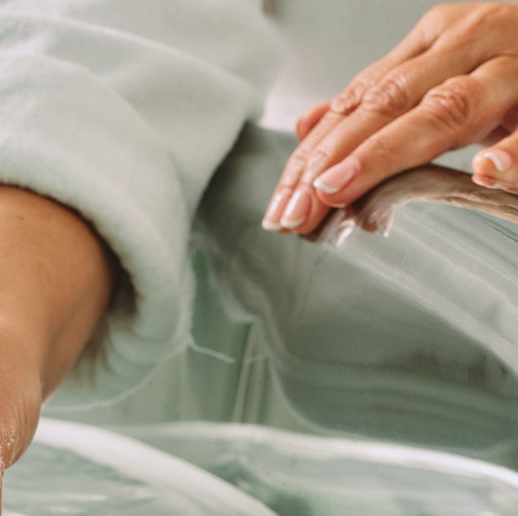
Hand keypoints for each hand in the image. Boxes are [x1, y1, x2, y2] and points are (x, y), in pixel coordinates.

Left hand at [262, 3, 517, 234]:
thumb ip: (379, 100)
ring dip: (388, 151)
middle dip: (330, 162)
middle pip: (385, 104)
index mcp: (434, 42)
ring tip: (341, 189)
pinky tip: (488, 171)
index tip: (280, 205)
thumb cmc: (512, 61)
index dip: (312, 155)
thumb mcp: (439, 72)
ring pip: (448, 107)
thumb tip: (308, 125)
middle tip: (295, 213)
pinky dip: (517, 148)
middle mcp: (469, 42)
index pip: (356, 102)